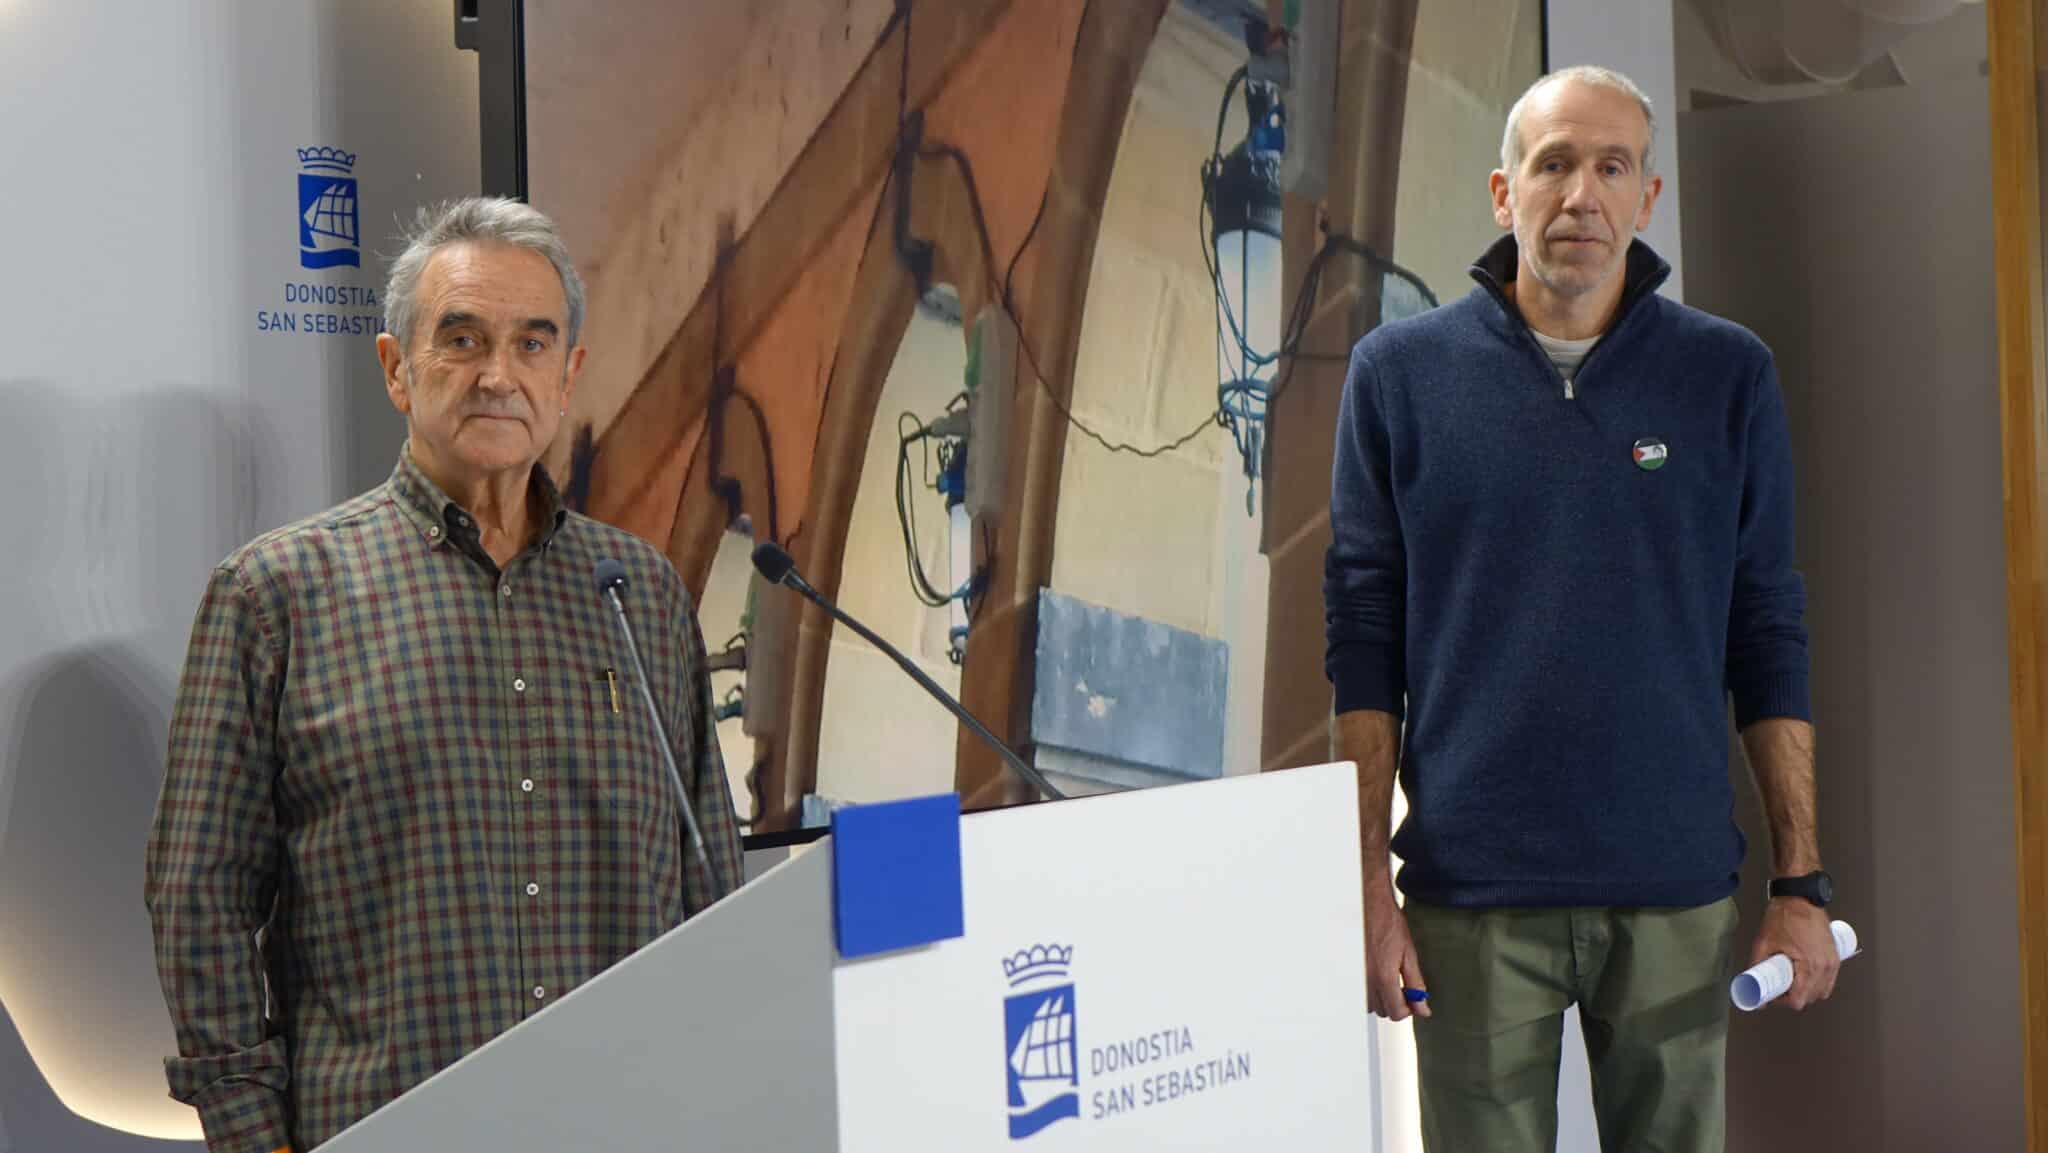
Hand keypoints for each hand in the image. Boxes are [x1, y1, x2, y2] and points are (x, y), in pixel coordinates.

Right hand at [1363, 883, 1429, 1020]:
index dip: (1409, 1008)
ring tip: (1387, 974)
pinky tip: (1375, 971)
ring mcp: (1354, 976)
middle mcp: (1366, 980)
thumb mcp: (1409, 953)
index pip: (1397, 1012)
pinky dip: (1369, 988)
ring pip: (1371, 1003)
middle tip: (1402, 983)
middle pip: (1383, 1011)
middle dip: (1395, 1002)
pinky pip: (1360, 992)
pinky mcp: (1346, 971)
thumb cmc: (1388, 923)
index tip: (1413, 998)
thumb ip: (1416, 984)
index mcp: (1384, 977)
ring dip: (1381, 996)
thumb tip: (1422, 1007)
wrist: (1367, 904)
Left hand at [1749, 896, 1839, 1009]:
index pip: (1799, 1000)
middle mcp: (1825, 966)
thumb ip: (1755, 966)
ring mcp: (1833, 962)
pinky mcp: (1835, 956)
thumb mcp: (1763, 943)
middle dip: (1794, 997)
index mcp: (1810, 965)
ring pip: (1823, 991)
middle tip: (1779, 987)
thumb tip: (1750, 984)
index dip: (1782, 1001)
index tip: (1773, 995)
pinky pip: (1829, 980)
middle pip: (1811, 998)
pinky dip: (1818, 982)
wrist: (1799, 896)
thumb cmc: (1784, 915)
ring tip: (1791, 980)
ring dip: (1807, 991)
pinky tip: (1803, 975)